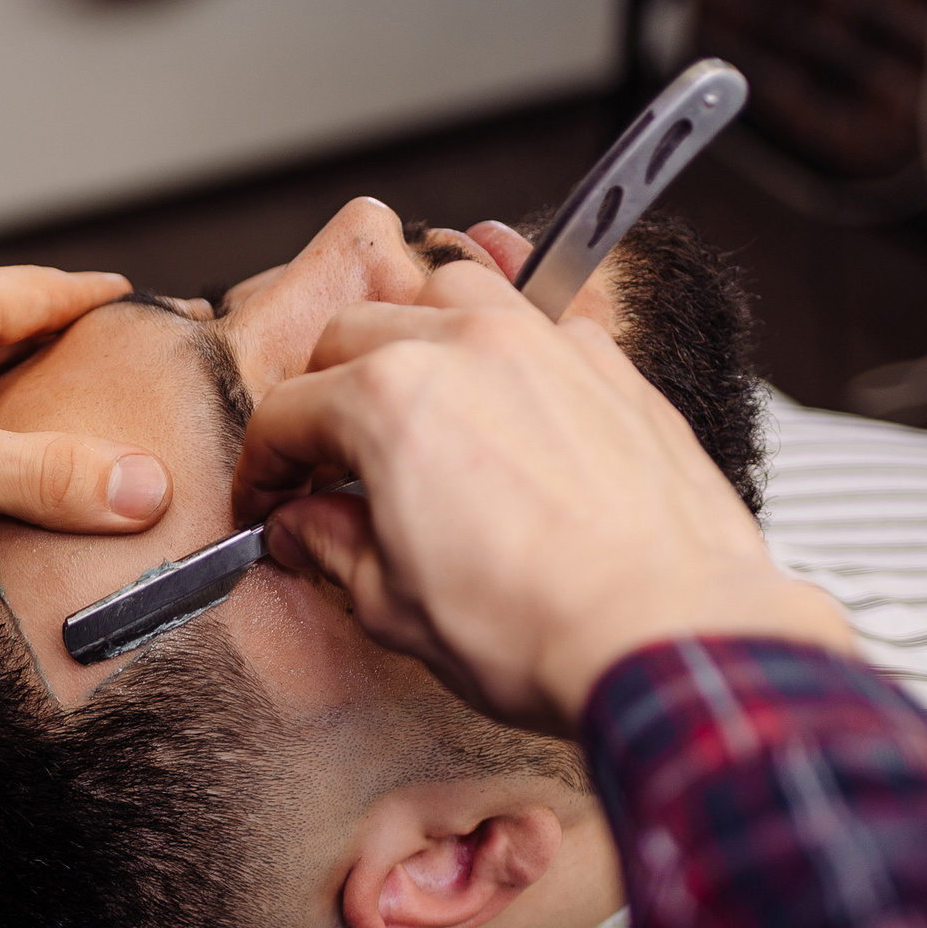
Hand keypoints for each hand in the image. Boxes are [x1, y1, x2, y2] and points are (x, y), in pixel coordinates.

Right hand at [234, 262, 852, 734]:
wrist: (663, 635)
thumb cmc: (540, 626)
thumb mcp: (394, 606)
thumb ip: (335, 549)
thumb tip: (306, 530)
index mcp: (387, 402)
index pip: (287, 413)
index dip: (263, 467)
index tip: (270, 500)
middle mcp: (464, 350)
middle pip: (352, 335)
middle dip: (322, 396)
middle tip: (324, 461)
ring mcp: (543, 346)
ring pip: (446, 291)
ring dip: (410, 334)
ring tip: (408, 395)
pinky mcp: (609, 366)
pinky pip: (539, 316)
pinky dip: (502, 340)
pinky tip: (499, 384)